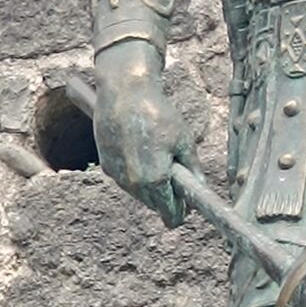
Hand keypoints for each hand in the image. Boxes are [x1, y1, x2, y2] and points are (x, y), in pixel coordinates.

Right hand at [91, 46, 194, 227]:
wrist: (123, 94)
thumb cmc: (156, 114)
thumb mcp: (184, 140)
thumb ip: (192, 169)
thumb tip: (199, 186)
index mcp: (155, 180)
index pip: (170, 213)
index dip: (182, 213)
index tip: (188, 210)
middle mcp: (133, 183)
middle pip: (154, 205)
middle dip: (167, 198)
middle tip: (179, 180)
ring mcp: (118, 176)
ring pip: (139, 193)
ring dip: (151, 186)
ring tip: (159, 160)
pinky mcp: (106, 166)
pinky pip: (126, 180)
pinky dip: (136, 174)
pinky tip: (142, 154)